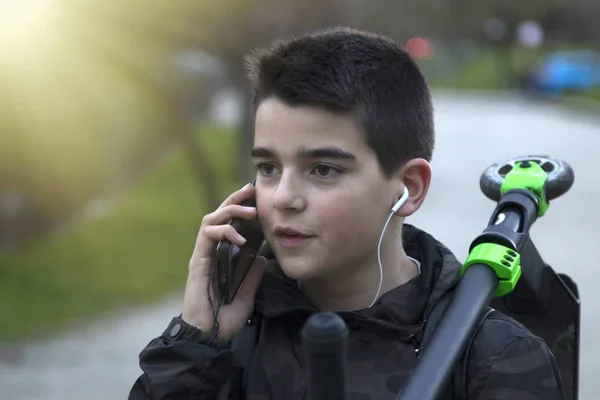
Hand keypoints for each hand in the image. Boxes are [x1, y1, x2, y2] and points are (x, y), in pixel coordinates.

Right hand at [181, 183, 266, 341]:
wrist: (208, 336)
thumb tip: (262, 258)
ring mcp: (203, 255)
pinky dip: (223, 231)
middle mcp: (210, 252)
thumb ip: (252, 276)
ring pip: (211, 219)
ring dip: (230, 211)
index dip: (240, 210)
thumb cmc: (224, 318)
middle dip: (234, 200)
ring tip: (249, 212)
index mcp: (221, 257)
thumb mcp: (246, 295)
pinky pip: (207, 235)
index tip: (256, 199)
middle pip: (219, 215)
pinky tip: (239, 237)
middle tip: (250, 190)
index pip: (229, 225)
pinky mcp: (197, 261)